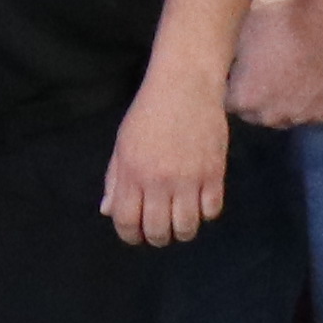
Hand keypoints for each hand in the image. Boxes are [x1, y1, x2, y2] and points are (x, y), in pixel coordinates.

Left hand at [107, 72, 230, 246]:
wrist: (185, 85)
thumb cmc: (149, 113)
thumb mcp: (123, 144)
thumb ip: (115, 180)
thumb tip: (107, 211)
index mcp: (131, 172)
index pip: (126, 221)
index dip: (129, 235)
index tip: (135, 235)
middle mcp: (158, 180)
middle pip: (157, 231)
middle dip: (156, 238)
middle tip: (159, 232)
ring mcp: (189, 178)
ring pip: (187, 227)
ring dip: (182, 231)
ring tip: (180, 221)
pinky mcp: (214, 173)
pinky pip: (212, 211)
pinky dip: (205, 213)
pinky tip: (199, 203)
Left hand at [227, 0, 322, 129]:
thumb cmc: (280, 19)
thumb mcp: (242, 25)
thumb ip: (230, 46)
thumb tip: (221, 45)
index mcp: (244, 97)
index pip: (227, 102)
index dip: (230, 85)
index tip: (234, 72)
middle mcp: (271, 115)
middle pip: (255, 114)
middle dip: (254, 98)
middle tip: (260, 74)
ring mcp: (299, 116)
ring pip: (284, 116)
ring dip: (282, 102)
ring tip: (286, 76)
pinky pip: (311, 112)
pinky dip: (309, 100)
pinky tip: (310, 79)